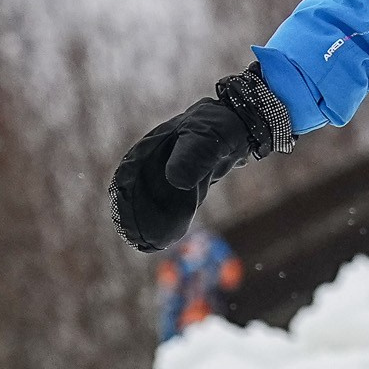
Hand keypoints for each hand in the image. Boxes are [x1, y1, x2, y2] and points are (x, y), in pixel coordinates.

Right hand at [110, 67, 293, 251]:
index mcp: (151, 148)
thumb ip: (192, 156)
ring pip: (153, 200)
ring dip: (151, 220)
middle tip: (139, 240)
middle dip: (136, 216)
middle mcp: (154, 161)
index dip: (126, 200)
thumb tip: (176, 181)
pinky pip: (172, 203)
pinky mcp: (183, 182)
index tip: (127, 221)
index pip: (129, 176)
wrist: (241, 124)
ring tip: (150, 243)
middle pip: (137, 193)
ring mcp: (168, 172)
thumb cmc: (219, 126)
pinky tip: (170, 236)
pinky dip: (169, 218)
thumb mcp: (206, 137)